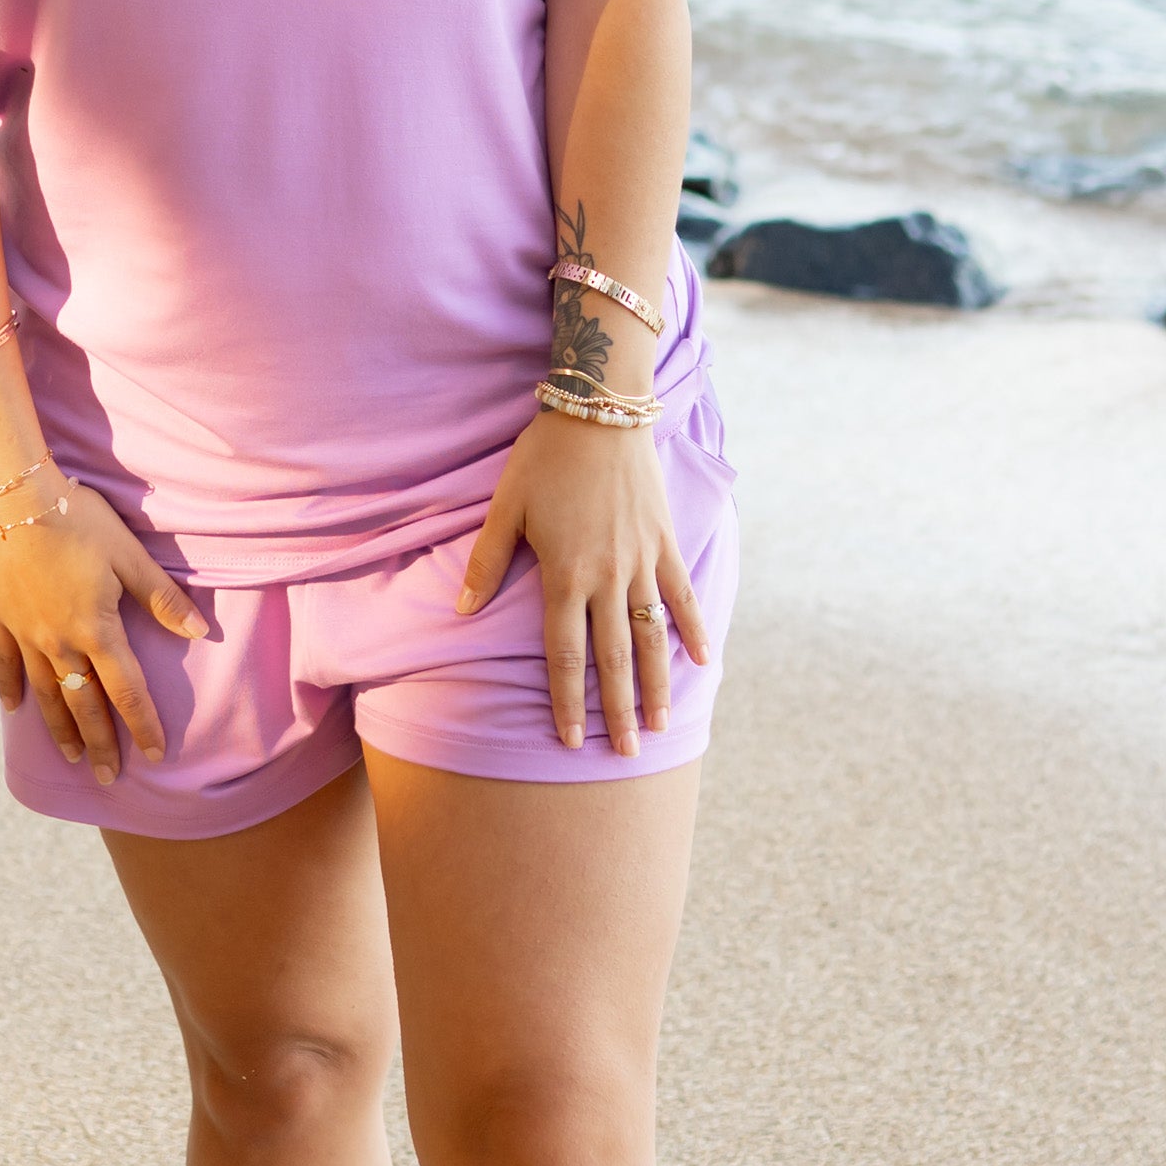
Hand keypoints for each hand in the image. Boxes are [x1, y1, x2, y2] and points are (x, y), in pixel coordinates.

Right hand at [0, 477, 206, 786]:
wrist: (11, 497)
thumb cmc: (78, 519)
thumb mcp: (128, 554)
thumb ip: (161, 596)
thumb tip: (200, 631)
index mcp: (97, 630)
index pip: (127, 691)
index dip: (143, 724)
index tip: (155, 754)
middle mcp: (59, 643)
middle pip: (83, 704)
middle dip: (100, 743)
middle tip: (109, 778)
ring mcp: (25, 634)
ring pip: (45, 693)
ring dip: (60, 728)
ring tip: (72, 756)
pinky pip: (5, 664)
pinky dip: (9, 690)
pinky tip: (13, 710)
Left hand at [456, 410, 708, 756]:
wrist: (600, 410)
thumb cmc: (544, 456)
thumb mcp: (506, 505)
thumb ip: (487, 561)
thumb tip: (463, 610)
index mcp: (565, 573)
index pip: (566, 654)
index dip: (567, 701)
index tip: (568, 741)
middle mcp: (607, 577)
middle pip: (613, 658)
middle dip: (618, 712)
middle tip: (625, 756)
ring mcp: (641, 560)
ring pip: (652, 636)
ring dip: (658, 684)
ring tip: (662, 725)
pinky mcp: (664, 540)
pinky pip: (682, 594)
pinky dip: (693, 628)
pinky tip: (702, 660)